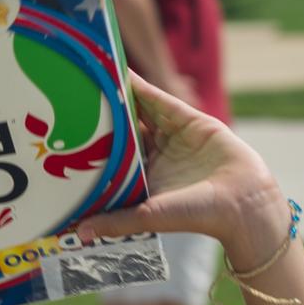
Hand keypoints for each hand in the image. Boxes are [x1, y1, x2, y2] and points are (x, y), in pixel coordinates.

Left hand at [78, 72, 289, 259]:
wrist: (243, 201)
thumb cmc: (196, 215)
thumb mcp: (149, 216)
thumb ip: (116, 221)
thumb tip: (79, 232)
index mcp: (139, 181)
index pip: (107, 160)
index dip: (87, 148)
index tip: (61, 136)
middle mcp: (151, 158)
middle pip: (119, 134)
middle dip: (98, 119)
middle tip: (68, 98)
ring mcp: (169, 138)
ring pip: (136, 113)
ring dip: (116, 98)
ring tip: (90, 78)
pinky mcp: (186, 121)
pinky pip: (157, 100)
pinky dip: (138, 87)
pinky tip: (120, 72)